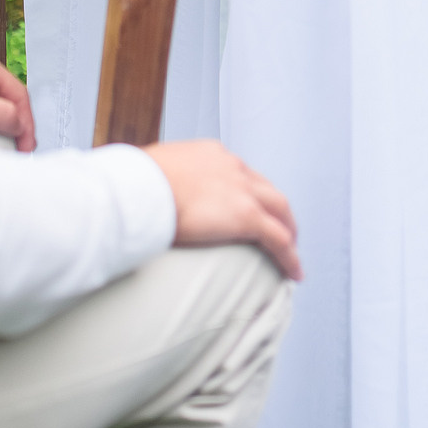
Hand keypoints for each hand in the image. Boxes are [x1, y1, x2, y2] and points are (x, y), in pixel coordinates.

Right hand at [144, 140, 303, 280]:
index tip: (246, 205)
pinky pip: (279, 239)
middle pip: (267, 188)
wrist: (140, 188)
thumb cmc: (133, 183)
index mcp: (210, 154)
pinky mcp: (247, 216)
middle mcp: (233, 167)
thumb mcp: (149, 173)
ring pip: (280, 211)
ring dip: (289, 231)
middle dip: (276, 209)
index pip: (239, 173)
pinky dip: (290, 256)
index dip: (247, 191)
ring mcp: (243, 190)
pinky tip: (294, 273)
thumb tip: (142, 194)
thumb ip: (157, 182)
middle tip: (280, 229)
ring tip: (292, 252)